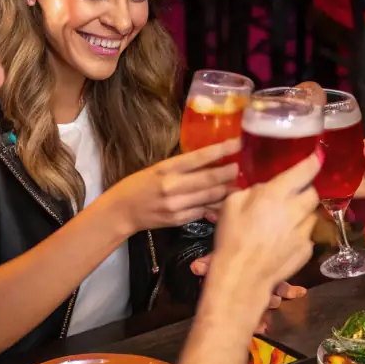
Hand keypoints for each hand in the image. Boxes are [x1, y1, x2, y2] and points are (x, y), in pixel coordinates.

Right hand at [107, 138, 240, 232]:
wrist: (122, 211)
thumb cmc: (139, 184)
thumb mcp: (158, 169)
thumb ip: (182, 166)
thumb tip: (211, 160)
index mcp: (167, 169)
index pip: (200, 157)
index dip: (222, 150)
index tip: (238, 143)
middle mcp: (173, 186)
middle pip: (210, 179)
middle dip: (230, 172)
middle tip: (242, 166)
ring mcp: (177, 205)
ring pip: (211, 197)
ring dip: (227, 190)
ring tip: (238, 184)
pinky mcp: (179, 220)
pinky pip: (204, 211)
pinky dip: (216, 205)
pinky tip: (224, 201)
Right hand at [206, 153, 319, 312]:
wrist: (242, 277)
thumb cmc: (232, 238)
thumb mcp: (231, 204)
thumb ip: (252, 191)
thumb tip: (264, 189)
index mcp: (276, 194)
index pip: (304, 171)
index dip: (313, 161)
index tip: (318, 155)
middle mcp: (295, 210)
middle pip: (313, 193)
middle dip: (305, 191)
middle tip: (290, 196)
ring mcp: (304, 232)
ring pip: (311, 215)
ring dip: (301, 214)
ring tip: (284, 222)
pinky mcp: (307, 250)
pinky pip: (307, 235)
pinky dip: (298, 234)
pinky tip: (282, 241)